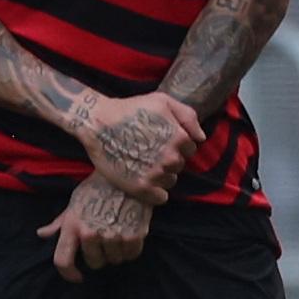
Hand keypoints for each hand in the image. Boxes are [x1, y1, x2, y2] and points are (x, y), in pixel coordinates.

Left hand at [38, 173, 150, 281]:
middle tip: (103, 240)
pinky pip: (131, 255)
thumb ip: (61, 222)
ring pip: (114, 260)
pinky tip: (130, 233)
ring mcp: (113, 235)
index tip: (77, 276)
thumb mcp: (75, 202)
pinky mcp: (134, 235)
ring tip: (118, 233)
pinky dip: (131, 249)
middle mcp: (91, 233)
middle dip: (98, 256)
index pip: (63, 260)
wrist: (127, 171)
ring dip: (116, 252)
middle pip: (94, 263)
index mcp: (73, 225)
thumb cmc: (98, 186)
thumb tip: (42, 234)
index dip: (68, 274)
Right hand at [76, 90, 203, 201]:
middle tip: (148, 150)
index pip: (190, 149)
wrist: (98, 123)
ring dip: (161, 175)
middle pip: (179, 165)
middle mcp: (170, 158)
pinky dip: (155, 192)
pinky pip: (160, 197)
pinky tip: (143, 180)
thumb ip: (187, 116)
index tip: (160, 141)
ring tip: (143, 163)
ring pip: (170, 181)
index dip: (176, 144)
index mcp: (178, 138)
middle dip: (168, 159)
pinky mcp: (141, 188)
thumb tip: (200, 137)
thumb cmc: (130, 109)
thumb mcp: (162, 101)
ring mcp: (156, 174)